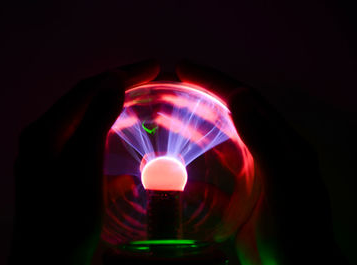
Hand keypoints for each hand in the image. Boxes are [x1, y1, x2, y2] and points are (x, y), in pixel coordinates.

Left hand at [10, 60, 159, 264]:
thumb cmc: (64, 218)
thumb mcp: (82, 166)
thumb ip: (95, 120)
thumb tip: (114, 79)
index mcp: (45, 131)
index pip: (86, 89)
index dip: (121, 74)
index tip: (154, 66)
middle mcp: (44, 139)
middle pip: (85, 102)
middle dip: (118, 87)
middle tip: (151, 77)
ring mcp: (52, 157)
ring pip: (88, 124)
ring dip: (115, 111)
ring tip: (142, 102)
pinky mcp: (62, 175)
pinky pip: (89, 148)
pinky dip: (110, 141)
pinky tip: (129, 149)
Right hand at [176, 60, 348, 264]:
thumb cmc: (296, 229)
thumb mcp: (283, 182)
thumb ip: (263, 140)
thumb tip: (238, 96)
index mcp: (279, 142)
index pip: (245, 99)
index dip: (215, 81)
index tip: (183, 68)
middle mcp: (263, 152)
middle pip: (227, 116)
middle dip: (198, 99)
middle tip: (167, 87)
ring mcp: (248, 174)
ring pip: (215, 144)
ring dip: (190, 130)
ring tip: (162, 118)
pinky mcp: (235, 196)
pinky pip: (208, 177)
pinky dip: (189, 170)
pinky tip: (169, 170)